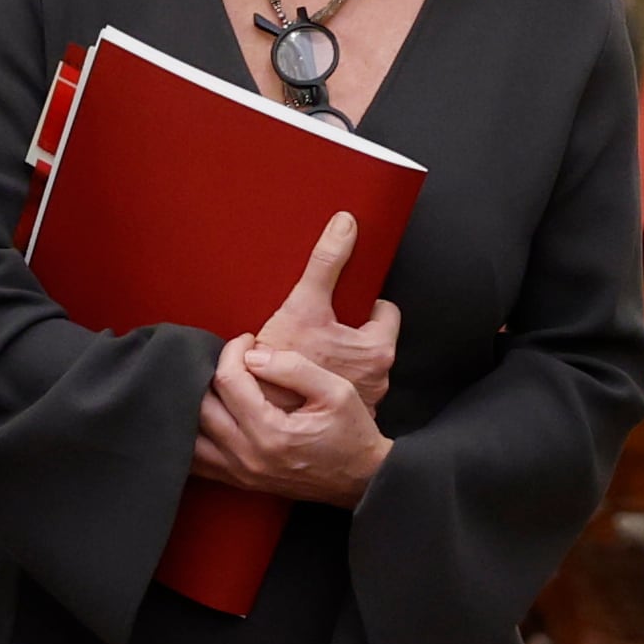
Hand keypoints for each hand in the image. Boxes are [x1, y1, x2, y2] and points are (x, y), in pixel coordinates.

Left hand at [190, 335, 392, 504]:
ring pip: (192, 436)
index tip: (248, 340)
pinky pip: (198, 460)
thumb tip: (253, 355)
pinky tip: (208, 415)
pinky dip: (194, 435)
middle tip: (235, 359)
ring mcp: (241, 473)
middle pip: (202, 405)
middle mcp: (249, 456)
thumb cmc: (352, 434)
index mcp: (272, 433)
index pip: (228, 381)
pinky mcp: (240, 481)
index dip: (233, 351)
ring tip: (218, 384)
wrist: (362, 480)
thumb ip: (293, 368)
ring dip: (197, 405)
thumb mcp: (336, 391)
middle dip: (212, 372)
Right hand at [250, 214, 400, 415]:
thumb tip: (346, 223)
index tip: (343, 302)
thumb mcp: (303, 305)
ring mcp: (362, 403)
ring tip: (307, 349)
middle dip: (347, 331)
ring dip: (335, 358)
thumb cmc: (282, 369)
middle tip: (319, 325)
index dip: (364, 303)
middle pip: (369, 339)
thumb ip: (326, 262)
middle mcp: (377, 381)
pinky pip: (339, 389)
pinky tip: (302, 375)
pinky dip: (325, 380)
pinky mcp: (340, 419)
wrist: (259, 420)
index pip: (385, 312)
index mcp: (377, 352)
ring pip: (354, 366)